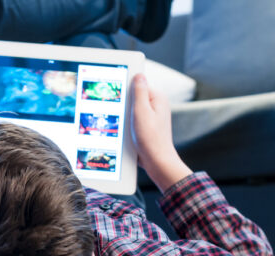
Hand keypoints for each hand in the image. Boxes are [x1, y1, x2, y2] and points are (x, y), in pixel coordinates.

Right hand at [131, 74, 192, 192]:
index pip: (137, 85)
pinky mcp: (146, 127)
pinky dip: (126, 126)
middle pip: (133, 98)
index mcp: (157, 98)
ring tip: (126, 127)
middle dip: (124, 105)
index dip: (125, 89)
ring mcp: (151, 117)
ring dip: (124, 118)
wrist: (156, 162)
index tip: (117, 96)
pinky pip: (132, 121)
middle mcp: (156, 106)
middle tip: (122, 116)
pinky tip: (125, 133)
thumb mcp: (142, 112)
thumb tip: (138, 75)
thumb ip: (139, 92)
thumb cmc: (151, 139)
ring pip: (131, 111)